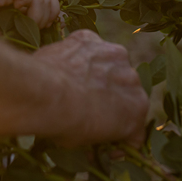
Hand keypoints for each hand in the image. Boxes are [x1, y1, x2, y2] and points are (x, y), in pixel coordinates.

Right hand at [0, 0, 59, 27]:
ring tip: (24, 27)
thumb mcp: (6, 23)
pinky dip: (30, 11)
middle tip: (35, 30)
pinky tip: (17, 18)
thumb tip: (48, 29)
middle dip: (48, 15)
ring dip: (39, 17)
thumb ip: (25, 22)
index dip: (50, 12)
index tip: (41, 28)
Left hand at [32, 30, 146, 145]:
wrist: (44, 94)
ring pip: (109, 65)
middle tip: (86, 106)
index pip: (134, 124)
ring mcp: (113, 54)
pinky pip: (88, 48)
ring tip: (74, 82)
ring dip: (98, 73)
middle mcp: (132, 78)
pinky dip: (80, 55)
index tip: (103, 138)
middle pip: (123, 90)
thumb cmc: (66, 123)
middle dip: (110, 98)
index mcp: (137, 108)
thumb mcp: (88, 142)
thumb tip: (94, 137)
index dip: (119, 133)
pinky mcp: (90, 38)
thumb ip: (100, 134)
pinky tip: (65, 65)